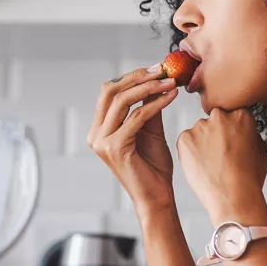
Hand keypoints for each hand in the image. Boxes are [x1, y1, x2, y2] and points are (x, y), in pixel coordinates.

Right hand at [87, 66, 178, 220]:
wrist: (157, 196)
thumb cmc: (154, 168)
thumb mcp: (150, 131)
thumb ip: (148, 108)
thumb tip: (155, 81)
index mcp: (100, 129)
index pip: (109, 92)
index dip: (132, 76)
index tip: (157, 68)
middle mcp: (96, 134)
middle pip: (110, 92)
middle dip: (137, 77)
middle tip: (162, 70)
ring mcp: (102, 142)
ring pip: (122, 101)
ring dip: (148, 87)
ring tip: (170, 82)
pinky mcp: (114, 148)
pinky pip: (137, 117)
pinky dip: (156, 104)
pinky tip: (171, 96)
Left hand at [176, 108, 266, 220]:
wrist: (233, 197)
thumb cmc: (249, 179)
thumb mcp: (262, 152)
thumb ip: (252, 136)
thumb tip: (246, 134)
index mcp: (241, 116)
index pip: (233, 115)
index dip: (233, 131)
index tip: (232, 142)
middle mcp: (219, 116)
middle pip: (215, 121)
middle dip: (217, 134)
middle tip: (221, 154)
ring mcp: (200, 126)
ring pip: (199, 131)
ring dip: (202, 143)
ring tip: (211, 164)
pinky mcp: (184, 139)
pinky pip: (186, 142)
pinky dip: (190, 152)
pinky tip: (201, 166)